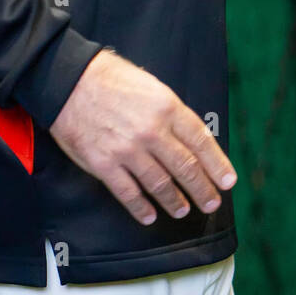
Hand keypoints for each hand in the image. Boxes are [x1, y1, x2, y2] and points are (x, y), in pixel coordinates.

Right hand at [49, 48, 236, 225]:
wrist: (68, 80)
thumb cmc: (110, 78)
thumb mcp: (151, 85)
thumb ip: (171, 113)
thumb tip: (191, 139)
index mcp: (166, 107)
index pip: (201, 142)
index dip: (218, 165)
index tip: (227, 182)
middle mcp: (151, 131)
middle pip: (186, 168)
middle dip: (202, 189)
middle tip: (211, 203)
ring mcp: (127, 150)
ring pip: (161, 185)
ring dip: (175, 202)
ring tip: (183, 210)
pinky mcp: (104, 164)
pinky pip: (129, 194)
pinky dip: (141, 208)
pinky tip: (150, 216)